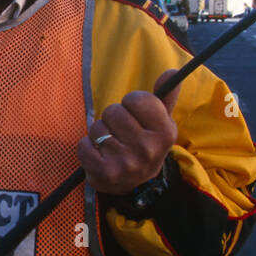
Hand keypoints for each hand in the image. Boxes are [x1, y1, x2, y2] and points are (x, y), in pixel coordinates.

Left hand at [77, 70, 180, 194]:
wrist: (138, 184)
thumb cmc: (147, 144)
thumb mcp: (161, 122)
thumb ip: (165, 96)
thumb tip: (172, 70)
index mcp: (165, 132)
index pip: (136, 98)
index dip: (131, 104)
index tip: (135, 115)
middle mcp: (148, 148)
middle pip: (113, 111)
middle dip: (114, 119)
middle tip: (122, 133)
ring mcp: (126, 162)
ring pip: (96, 127)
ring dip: (100, 133)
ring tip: (112, 145)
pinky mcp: (104, 172)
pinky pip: (83, 144)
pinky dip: (87, 147)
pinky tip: (100, 155)